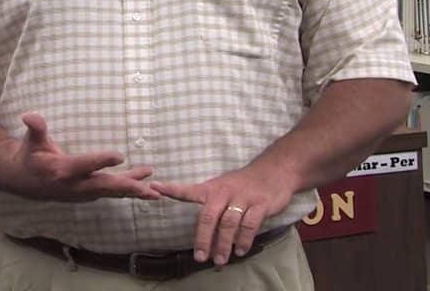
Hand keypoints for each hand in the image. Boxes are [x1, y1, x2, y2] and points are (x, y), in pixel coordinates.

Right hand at [6, 113, 160, 201]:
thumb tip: (28, 115)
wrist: (23, 181)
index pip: (84, 165)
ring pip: (111, 192)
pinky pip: (110, 193)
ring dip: (133, 191)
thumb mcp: (31, 140)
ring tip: (155, 192)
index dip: (100, 160)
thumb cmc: (30, 155)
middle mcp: (74, 185)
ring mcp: (82, 192)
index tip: (119, 155)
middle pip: (104, 185)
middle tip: (148, 187)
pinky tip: (145, 188)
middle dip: (127, 186)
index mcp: (61, 169)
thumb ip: (36, 127)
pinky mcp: (87, 194)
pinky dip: (127, 192)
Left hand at [150, 165, 294, 265]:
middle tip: (199, 257)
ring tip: (219, 260)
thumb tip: (199, 229)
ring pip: (229, 223)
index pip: (189, 190)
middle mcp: (225, 192)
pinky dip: (244, 240)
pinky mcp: (260, 204)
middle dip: (202, 238)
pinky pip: (250, 225)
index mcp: (213, 188)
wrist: (275, 170)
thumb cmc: (243, 183)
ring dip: (223, 244)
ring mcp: (243, 198)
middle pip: (209, 216)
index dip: (172, 189)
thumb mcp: (223, 186)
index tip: (154, 188)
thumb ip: (210, 204)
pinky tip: (240, 251)